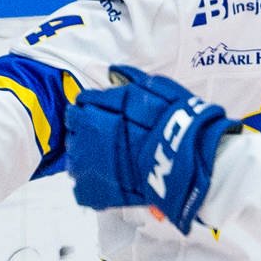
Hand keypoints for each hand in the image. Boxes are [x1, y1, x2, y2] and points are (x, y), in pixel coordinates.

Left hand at [65, 66, 237, 232]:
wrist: (187, 157)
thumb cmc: (176, 119)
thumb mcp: (157, 87)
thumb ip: (130, 79)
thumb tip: (113, 71)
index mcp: (98, 107)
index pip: (82, 103)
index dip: (93, 107)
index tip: (106, 113)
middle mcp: (87, 133)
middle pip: (73, 129)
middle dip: (86, 130)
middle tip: (108, 137)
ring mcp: (88, 163)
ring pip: (73, 157)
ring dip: (87, 156)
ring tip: (110, 160)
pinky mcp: (94, 189)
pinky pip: (80, 187)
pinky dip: (92, 183)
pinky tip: (109, 181)